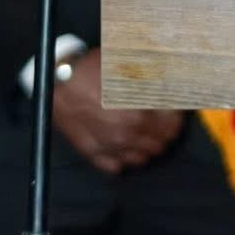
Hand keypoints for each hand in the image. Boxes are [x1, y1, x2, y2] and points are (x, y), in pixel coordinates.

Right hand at [50, 50, 183, 174]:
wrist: (57, 82)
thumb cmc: (93, 71)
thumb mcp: (130, 67)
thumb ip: (156, 81)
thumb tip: (177, 87)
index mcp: (139, 114)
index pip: (173, 127)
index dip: (176, 116)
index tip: (174, 109)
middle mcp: (126, 135)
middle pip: (160, 144)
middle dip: (164, 132)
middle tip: (160, 119)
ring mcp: (109, 148)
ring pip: (142, 159)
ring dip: (146, 145)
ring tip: (142, 130)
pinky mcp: (93, 155)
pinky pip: (117, 167)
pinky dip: (124, 157)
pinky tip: (123, 143)